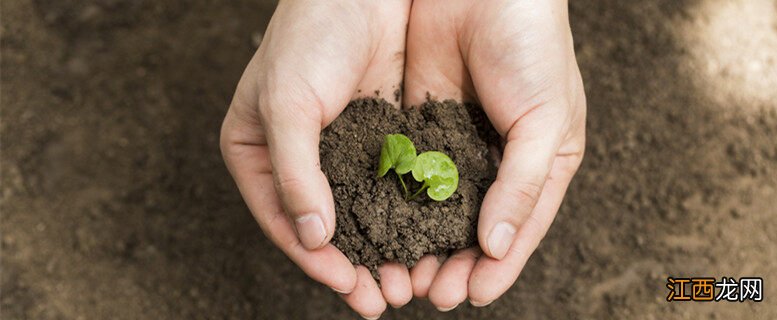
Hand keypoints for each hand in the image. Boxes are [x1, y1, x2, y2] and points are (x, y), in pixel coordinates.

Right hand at [220, 1, 412, 317]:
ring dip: (381, 248)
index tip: (348, 287)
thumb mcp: (287, 105)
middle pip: (322, 225)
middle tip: (383, 301)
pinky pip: (388, 185)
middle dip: (353, 265)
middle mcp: (295, 158)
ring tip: (407, 283)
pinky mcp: (376, 136)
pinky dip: (403, 215)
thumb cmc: (308, 36)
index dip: (314, 259)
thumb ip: (295, 174)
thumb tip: (313, 236)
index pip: (283, 219)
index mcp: (256, 152)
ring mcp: (337, 149)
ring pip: (359, 211)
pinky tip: (423, 239)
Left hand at [402, 0, 585, 308]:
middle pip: (474, 227)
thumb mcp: (546, 120)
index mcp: (540, 163)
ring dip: (421, 243)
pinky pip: (409, 174)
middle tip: (429, 294)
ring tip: (402, 275)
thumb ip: (523, 184)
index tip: (469, 295)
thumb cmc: (534, 48)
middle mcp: (498, 161)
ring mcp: (457, 145)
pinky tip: (381, 228)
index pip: (518, 228)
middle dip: (453, 262)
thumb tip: (498, 245)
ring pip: (437, 209)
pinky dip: (397, 204)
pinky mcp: (421, 125)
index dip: (497, 266)